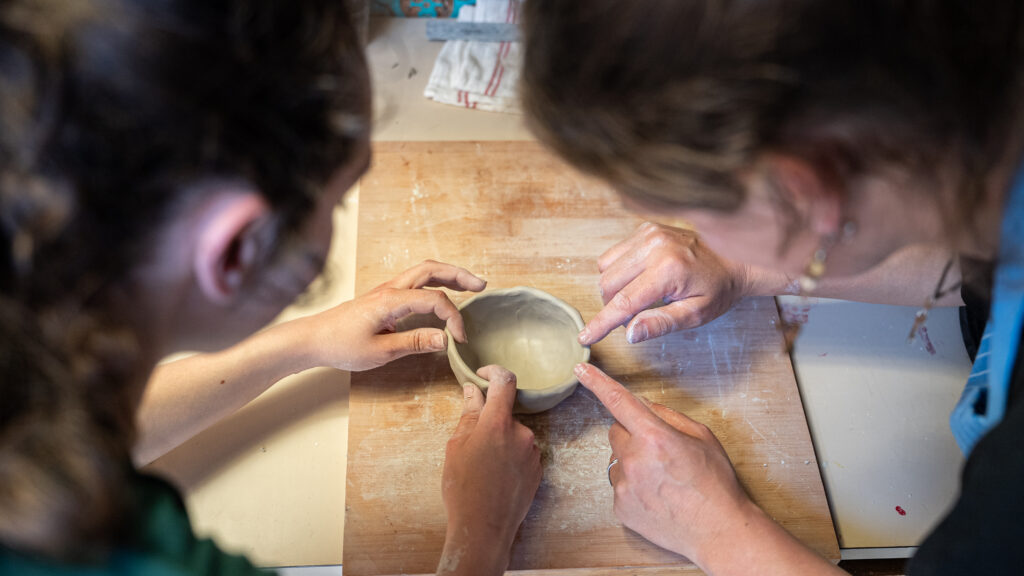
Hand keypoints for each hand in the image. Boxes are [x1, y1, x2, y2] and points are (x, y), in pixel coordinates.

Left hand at [304, 260, 485, 370]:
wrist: (312, 338)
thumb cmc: (340, 346)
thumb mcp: (380, 351)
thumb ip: (415, 342)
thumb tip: (445, 339)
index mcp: (391, 300)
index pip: (434, 301)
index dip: (453, 319)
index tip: (459, 340)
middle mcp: (390, 289)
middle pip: (431, 270)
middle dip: (459, 275)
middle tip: (481, 285)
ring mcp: (386, 290)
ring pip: (423, 272)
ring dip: (448, 275)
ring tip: (470, 285)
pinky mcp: (383, 297)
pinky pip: (415, 282)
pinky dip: (434, 283)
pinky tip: (443, 294)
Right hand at [439, 366, 541, 575]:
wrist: (483, 529)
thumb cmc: (463, 488)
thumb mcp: (456, 447)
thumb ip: (468, 415)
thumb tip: (473, 391)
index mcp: (497, 424)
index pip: (504, 382)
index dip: (494, 372)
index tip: (483, 374)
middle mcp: (521, 433)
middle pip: (506, 415)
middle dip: (490, 423)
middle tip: (471, 445)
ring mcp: (533, 452)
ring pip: (514, 436)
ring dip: (501, 442)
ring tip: (483, 467)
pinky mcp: (538, 470)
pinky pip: (523, 453)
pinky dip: (510, 457)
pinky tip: (496, 477)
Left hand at [575, 362, 752, 563]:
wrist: (719, 531)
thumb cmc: (715, 483)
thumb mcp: (702, 437)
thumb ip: (668, 416)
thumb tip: (644, 406)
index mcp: (654, 437)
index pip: (618, 401)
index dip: (596, 382)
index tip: (580, 369)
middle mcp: (633, 460)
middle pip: (616, 432)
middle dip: (633, 434)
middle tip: (660, 451)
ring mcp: (624, 486)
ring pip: (617, 460)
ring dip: (633, 462)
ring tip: (663, 479)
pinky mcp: (620, 508)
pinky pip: (620, 485)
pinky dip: (634, 486)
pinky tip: (657, 496)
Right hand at [580, 222, 749, 344]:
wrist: (735, 257)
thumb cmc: (718, 288)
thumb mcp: (696, 314)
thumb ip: (661, 324)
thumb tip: (630, 334)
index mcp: (668, 270)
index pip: (623, 302)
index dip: (601, 323)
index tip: (585, 337)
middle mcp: (655, 246)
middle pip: (607, 284)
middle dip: (612, 306)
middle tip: (635, 316)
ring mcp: (649, 233)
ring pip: (605, 268)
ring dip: (613, 288)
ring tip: (639, 296)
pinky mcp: (646, 228)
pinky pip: (614, 254)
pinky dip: (619, 270)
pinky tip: (639, 277)